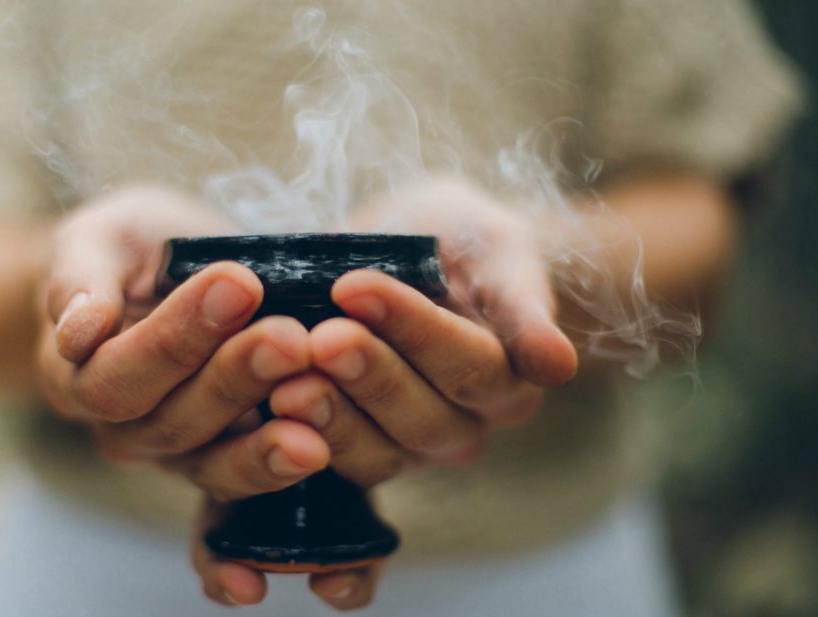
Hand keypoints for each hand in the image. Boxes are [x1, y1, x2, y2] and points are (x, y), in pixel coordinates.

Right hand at [37, 186, 330, 501]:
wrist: (166, 274)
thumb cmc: (125, 251)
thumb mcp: (97, 240)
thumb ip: (79, 279)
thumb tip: (79, 331)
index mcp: (74, 376)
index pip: (116, 376)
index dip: (175, 338)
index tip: (238, 283)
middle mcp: (121, 428)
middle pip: (171, 421)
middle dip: (235, 377)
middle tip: (290, 337)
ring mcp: (174, 452)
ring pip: (212, 459)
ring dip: (266, 434)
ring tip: (316, 396)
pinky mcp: (224, 457)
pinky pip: (248, 474)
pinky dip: (283, 461)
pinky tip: (323, 442)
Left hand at [192, 178, 578, 609]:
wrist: (421, 257)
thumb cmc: (466, 244)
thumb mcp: (499, 252)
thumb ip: (523, 305)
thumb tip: (556, 365)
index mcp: (507, 384)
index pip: (466, 363)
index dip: (412, 329)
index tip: (354, 286)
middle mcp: (461, 428)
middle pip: (419, 417)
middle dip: (365, 375)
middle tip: (318, 339)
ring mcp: (405, 449)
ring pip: (374, 451)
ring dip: (328, 417)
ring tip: (283, 383)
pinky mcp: (355, 453)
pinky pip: (331, 465)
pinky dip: (296, 444)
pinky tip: (261, 413)